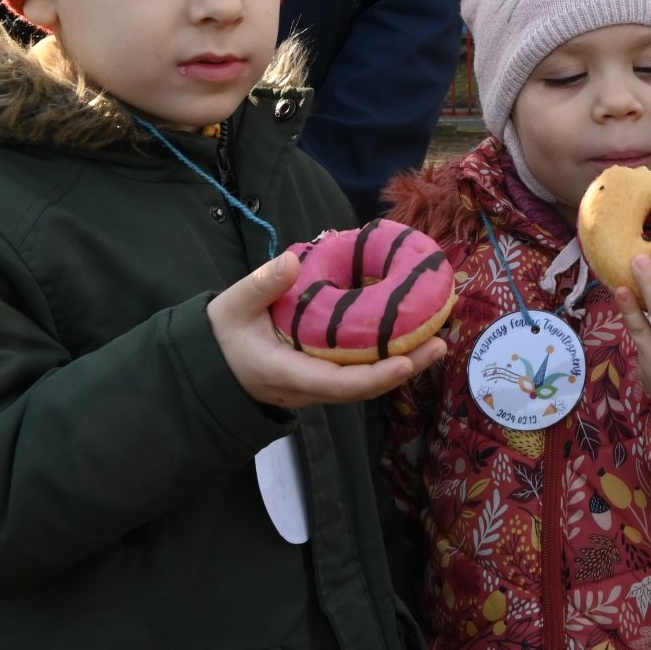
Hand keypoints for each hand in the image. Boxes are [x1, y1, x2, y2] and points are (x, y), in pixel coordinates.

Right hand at [208, 251, 445, 409]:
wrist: (211, 362)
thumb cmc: (222, 334)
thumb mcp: (231, 306)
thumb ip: (260, 285)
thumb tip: (293, 262)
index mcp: (287, 373)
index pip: (337, 384)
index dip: (374, 377)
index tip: (405, 362)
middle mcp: (308, 387)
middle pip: (363, 387)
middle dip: (403, 369)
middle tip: (439, 345)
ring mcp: (317, 385)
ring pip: (365, 382)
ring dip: (401, 363)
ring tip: (435, 341)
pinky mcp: (321, 375)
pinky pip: (358, 371)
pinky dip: (384, 357)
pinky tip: (406, 336)